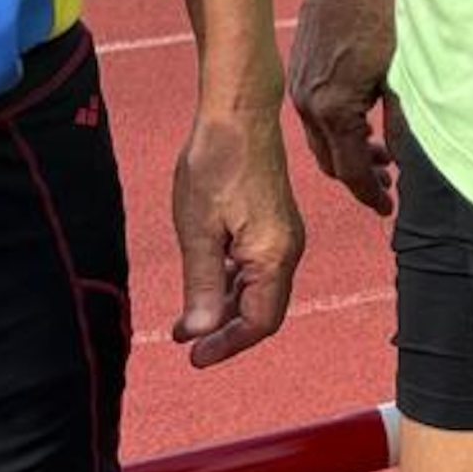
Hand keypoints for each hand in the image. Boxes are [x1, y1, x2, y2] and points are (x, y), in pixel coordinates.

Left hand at [169, 105, 303, 366]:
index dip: (227, 345)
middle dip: (224, 331)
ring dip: (224, 308)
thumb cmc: (216, 165)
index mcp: (273, 255)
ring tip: (186, 320)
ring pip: (257, 290)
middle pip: (262, 311)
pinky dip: (230, 283)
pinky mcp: (273, 224)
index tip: (194, 357)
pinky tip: (203, 283)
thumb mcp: (198, 230)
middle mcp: (287, 250)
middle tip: (185, 343)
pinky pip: (256, 268)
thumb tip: (200, 332)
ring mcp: (283, 237)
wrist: (238, 114)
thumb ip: (201, 285)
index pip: (259, 322)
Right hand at [287, 0, 400, 213]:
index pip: (350, 170)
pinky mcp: (300, 74)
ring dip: (348, 153)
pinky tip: (362, 122)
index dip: (371, 194)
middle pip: (331, 162)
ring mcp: (299, 89)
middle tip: (389, 184)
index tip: (389, 208)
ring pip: (321, 140)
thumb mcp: (401, 75)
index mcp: (333, 110)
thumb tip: (403, 160)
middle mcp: (307, 105)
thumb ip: (401, 123)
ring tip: (381, 157)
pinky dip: (337, 130)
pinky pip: (315, 118)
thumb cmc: (379, 17)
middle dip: (359, 178)